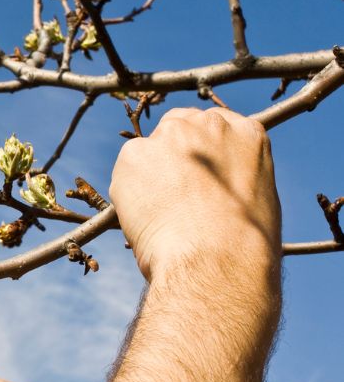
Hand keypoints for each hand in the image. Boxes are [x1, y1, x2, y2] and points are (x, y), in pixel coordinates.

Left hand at [110, 107, 279, 280]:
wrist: (215, 257)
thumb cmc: (242, 244)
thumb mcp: (258, 201)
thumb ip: (234, 178)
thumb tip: (214, 187)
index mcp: (246, 133)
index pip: (213, 125)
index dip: (199, 149)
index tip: (192, 172)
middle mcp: (208, 124)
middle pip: (177, 126)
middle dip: (170, 154)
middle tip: (168, 192)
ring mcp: (170, 135)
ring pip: (147, 151)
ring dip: (147, 175)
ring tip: (159, 214)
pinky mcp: (135, 153)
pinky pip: (124, 172)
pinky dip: (127, 193)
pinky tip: (144, 217)